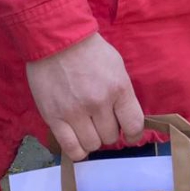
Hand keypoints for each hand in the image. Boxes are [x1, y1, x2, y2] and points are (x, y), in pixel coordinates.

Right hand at [26, 32, 145, 160]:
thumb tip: (125, 119)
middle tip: (102, 121)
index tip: (130, 135)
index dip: (134, 135)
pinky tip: (78, 141)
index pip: (134, 125)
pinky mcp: (54, 118)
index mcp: (119, 88)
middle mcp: (99, 103)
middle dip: (109, 131)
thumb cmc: (90, 51)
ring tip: (88, 127)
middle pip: (111, 137)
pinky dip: (77, 150)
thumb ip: (123, 94)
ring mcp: (75, 112)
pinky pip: (70, 149)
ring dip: (92, 139)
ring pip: (92, 145)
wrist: (57, 40)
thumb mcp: (117, 67)